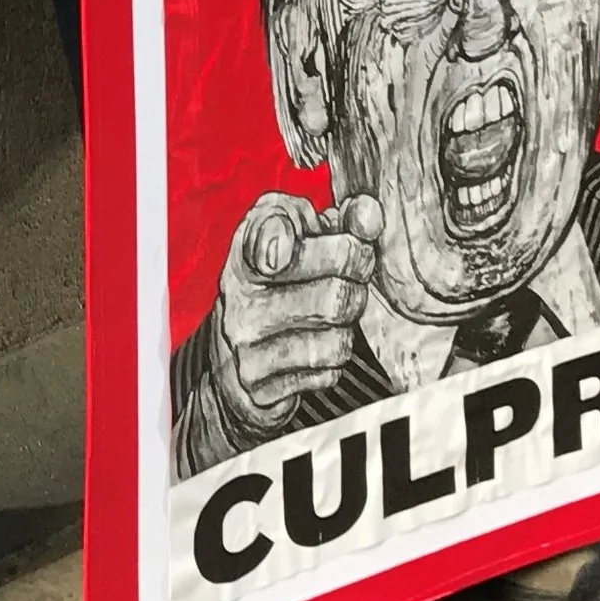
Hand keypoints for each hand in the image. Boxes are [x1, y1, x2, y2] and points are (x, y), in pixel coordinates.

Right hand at [209, 191, 384, 438]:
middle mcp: (238, 298)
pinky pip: (326, 374)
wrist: (231, 361)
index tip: (352, 245)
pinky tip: (315, 349)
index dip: (333, 246)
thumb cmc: (277, 287)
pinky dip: (333, 363)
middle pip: (335, 295)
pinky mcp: (259, 387)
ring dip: (346, 330)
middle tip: (353, 282)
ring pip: (335, 340)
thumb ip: (338, 221)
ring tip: (331, 319)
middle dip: (357, 289)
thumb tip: (368, 213)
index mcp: (246, 252)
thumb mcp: (299, 241)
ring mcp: (245, 346)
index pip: (286, 238)